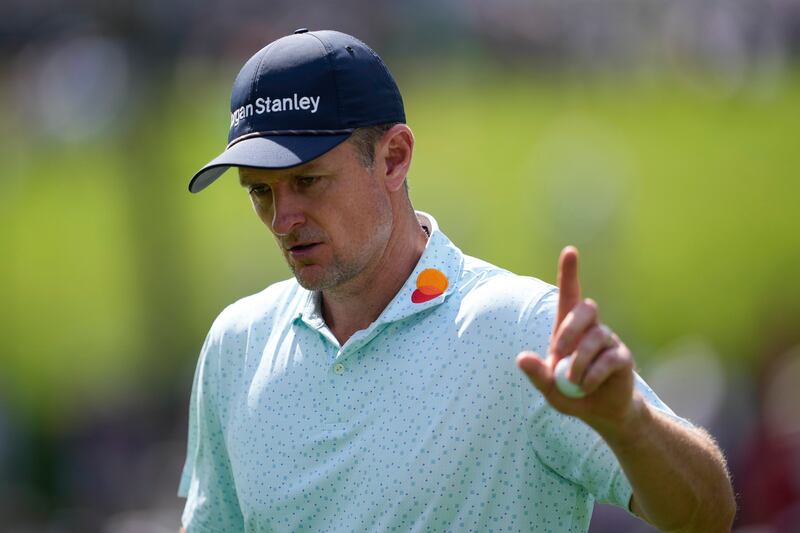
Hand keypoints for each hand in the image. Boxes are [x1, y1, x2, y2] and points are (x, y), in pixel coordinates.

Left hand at [516, 246, 639, 429]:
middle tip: (558, 353)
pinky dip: (592, 375)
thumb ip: (536, 374)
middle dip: (569, 329)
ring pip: (595, 338)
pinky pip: (608, 359)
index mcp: (569, 329)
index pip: (570, 294)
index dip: (570, 273)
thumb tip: (521, 358)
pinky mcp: (623, 358)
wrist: (603, 413)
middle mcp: (591, 329)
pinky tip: (586, 386)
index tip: (570, 251)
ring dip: (579, 362)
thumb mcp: (549, 388)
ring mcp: (609, 341)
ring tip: (573, 382)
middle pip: (585, 309)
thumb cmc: (572, 395)